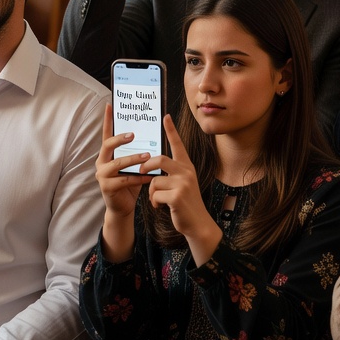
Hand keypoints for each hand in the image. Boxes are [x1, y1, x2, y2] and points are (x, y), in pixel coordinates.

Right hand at [94, 104, 150, 218]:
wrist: (123, 207)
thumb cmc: (129, 183)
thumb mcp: (132, 165)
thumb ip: (135, 152)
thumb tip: (150, 135)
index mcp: (107, 155)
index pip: (106, 134)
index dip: (107, 120)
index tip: (109, 105)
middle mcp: (101, 162)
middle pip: (108, 146)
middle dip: (120, 139)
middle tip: (133, 134)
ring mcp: (102, 175)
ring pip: (117, 164)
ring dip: (133, 159)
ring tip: (147, 157)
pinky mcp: (107, 187)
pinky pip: (124, 180)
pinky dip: (138, 177)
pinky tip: (149, 176)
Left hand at [146, 116, 219, 249]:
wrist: (197, 223)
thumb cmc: (185, 203)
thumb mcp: (182, 184)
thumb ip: (172, 173)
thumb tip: (153, 164)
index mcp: (187, 166)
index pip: (178, 144)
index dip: (171, 130)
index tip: (166, 116)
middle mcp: (186, 172)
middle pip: (160, 159)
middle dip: (147, 166)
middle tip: (142, 172)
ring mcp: (183, 183)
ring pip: (155, 180)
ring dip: (152, 192)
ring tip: (157, 200)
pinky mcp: (177, 196)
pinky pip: (155, 194)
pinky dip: (154, 202)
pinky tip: (160, 207)